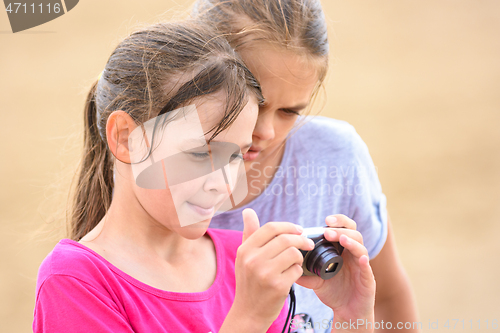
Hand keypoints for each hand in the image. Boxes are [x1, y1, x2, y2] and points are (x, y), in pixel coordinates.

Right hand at [230, 208, 314, 327]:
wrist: (248, 312)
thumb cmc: (249, 281)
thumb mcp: (244, 257)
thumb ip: (249, 234)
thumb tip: (248, 211)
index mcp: (245, 250)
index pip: (271, 228)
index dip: (288, 226)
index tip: (299, 230)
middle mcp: (253, 260)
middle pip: (285, 239)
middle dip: (301, 239)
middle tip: (308, 244)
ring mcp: (265, 273)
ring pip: (294, 253)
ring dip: (300, 257)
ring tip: (297, 262)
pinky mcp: (278, 286)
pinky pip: (297, 270)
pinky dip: (299, 271)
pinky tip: (292, 276)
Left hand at [295, 215, 375, 329]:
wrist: (347, 313)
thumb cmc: (334, 293)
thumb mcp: (317, 281)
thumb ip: (306, 274)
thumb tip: (290, 266)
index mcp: (342, 251)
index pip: (344, 229)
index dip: (337, 222)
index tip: (325, 221)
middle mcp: (353, 255)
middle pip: (354, 233)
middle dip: (341, 229)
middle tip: (328, 230)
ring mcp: (361, 266)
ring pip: (361, 247)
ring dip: (351, 241)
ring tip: (341, 239)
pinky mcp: (368, 279)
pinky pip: (368, 268)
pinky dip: (364, 261)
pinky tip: (361, 258)